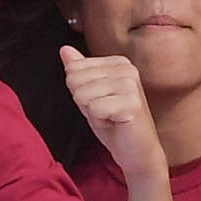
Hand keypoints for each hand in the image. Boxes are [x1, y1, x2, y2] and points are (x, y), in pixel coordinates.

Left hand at [58, 43, 161, 175]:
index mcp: (118, 62)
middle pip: (75, 80)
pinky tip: (115, 123)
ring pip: (82, 95)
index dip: (79, 91)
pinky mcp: (132, 104)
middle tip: (105, 111)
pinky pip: (94, 109)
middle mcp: (127, 69)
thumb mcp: (89, 93)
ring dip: (92, 112)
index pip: (73, 69)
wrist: (136, 151)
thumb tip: (64, 49)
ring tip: (110, 117)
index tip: (100, 100)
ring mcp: (131, 85)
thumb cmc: (113, 122)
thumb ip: (78, 71)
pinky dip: (99, 121)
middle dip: (84, 102)